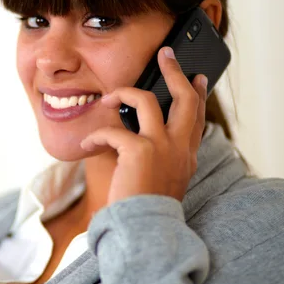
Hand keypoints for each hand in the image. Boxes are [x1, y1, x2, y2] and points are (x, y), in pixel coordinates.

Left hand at [80, 46, 207, 205]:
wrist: (144, 229)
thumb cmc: (147, 208)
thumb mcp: (164, 180)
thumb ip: (161, 158)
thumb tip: (142, 140)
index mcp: (186, 155)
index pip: (196, 117)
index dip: (197, 95)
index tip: (196, 78)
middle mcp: (179, 147)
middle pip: (184, 98)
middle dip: (174, 72)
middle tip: (166, 54)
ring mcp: (161, 147)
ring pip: (148, 101)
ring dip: (125, 93)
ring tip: (110, 97)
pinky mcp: (139, 151)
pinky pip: (113, 131)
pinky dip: (96, 135)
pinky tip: (87, 143)